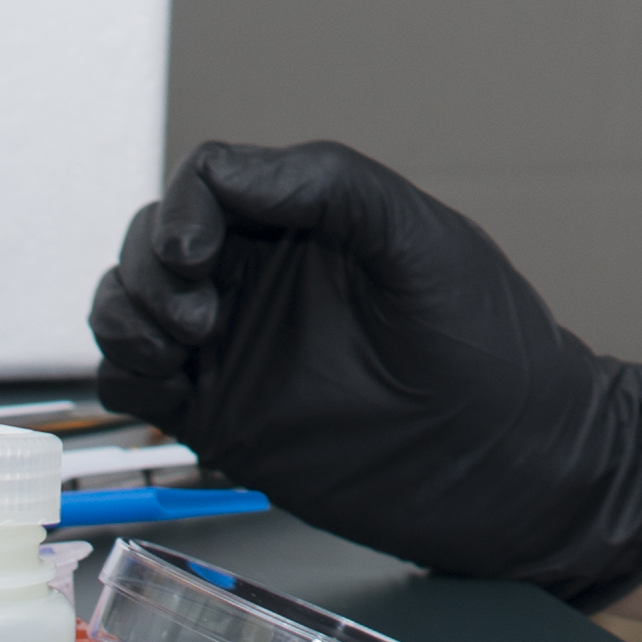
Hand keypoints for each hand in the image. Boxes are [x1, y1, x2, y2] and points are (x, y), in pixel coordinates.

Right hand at [79, 138, 641, 607]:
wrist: (516, 470)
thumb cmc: (491, 349)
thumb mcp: (422, 244)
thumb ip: (332, 188)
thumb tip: (224, 171)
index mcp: (309, 224)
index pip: (208, 182)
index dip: (186, 208)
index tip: (199, 254)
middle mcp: (265, 279)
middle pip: (155, 238)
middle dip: (152, 264)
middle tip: (203, 315)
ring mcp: (238, 349)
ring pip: (131, 303)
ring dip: (129, 311)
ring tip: (185, 345)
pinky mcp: (222, 419)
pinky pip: (136, 380)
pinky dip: (124, 370)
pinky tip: (169, 382)